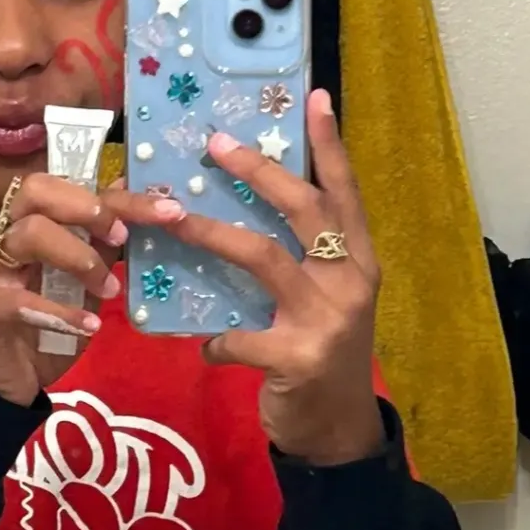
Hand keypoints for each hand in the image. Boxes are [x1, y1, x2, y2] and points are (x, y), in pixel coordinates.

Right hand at [0, 174, 183, 407]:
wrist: (3, 380)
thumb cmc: (45, 327)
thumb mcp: (84, 287)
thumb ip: (102, 251)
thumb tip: (139, 213)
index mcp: (34, 223)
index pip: (72, 189)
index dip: (120, 196)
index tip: (167, 210)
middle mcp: (7, 236)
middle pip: (37, 191)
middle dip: (87, 207)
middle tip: (121, 237)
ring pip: (29, 234)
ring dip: (79, 258)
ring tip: (110, 291)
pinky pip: (17, 299)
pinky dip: (60, 312)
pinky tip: (89, 327)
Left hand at [182, 89, 384, 463]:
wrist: (338, 433)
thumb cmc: (322, 356)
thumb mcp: (325, 300)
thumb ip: (298, 261)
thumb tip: (237, 210)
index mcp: (359, 260)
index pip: (344, 191)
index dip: (330, 144)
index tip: (315, 96)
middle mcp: (350, 280)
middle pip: (303, 209)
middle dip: (258, 171)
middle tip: (215, 144)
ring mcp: (327, 318)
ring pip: (262, 257)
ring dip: (211, 233)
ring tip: (171, 218)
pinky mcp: (297, 357)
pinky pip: (238, 336)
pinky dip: (214, 339)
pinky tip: (202, 345)